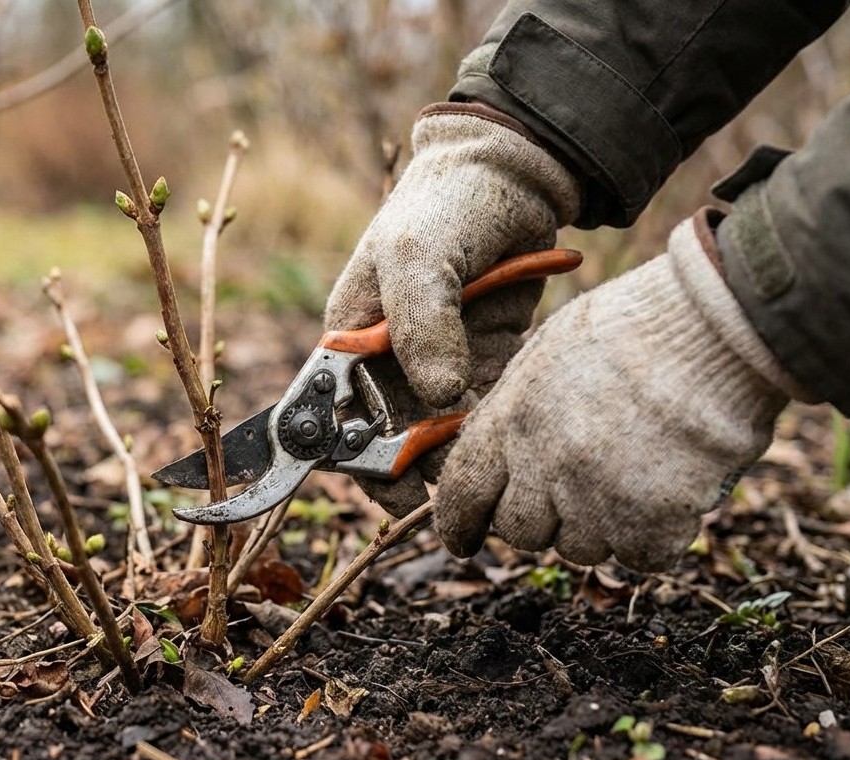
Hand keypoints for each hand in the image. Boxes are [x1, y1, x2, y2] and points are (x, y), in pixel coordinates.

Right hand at [324, 103, 578, 514]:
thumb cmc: (441, 208)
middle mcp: (385, 362)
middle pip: (388, 439)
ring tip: (493, 466)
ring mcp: (435, 363)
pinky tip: (514, 433)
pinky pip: (481, 411)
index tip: (396, 494)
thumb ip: (420, 326)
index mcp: (348, 340)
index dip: (356, 463)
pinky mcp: (481, 360)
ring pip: (438, 434)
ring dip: (460, 455)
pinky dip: (493, 428)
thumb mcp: (414, 257)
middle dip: (419, 470)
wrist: (509, 176)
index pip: (335, 419)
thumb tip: (440, 398)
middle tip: (460, 487)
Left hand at [434, 212, 809, 570]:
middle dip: (540, 519)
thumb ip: (517, 412)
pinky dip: (653, 538)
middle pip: (521, 532)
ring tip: (630, 476)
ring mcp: (596, 499)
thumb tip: (506, 456)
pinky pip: (640, 558)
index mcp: (509, 420)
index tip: (464, 539)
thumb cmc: (636, 326)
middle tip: (573, 491)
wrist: (714, 327)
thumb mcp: (548, 355)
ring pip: (580, 549)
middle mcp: (542, 467)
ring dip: (599, 527)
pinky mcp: (653, 523)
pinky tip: (668, 496)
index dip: (459, 523)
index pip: (462, 493)